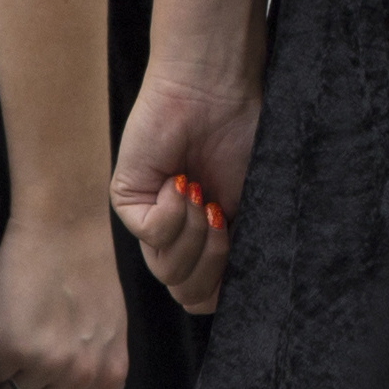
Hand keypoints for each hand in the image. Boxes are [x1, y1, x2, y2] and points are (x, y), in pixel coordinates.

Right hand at [0, 207, 129, 388]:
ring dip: (7, 366)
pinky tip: (5, 318)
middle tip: (32, 346)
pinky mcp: (10, 345)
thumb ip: (94, 371)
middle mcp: (82, 376)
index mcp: (110, 376)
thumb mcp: (109, 331)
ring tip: (21, 325)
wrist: (65, 226)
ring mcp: (46, 363)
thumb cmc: (85, 271)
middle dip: (27, 388)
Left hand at [112, 63, 260, 314]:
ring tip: (205, 197)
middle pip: (189, 293)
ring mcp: (152, 221)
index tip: (244, 242)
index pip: (209, 297)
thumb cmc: (245, 135)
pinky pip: (149, 235)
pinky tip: (181, 182)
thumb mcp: (259, 203)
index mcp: (210, 241)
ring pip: (167, 272)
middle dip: (214, 263)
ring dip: (196, 238)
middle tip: (224, 216)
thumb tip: (241, 292)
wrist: (220, 90)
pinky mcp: (128, 200)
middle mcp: (179, 236)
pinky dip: (172, 215)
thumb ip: (250, 250)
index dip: (229, 286)